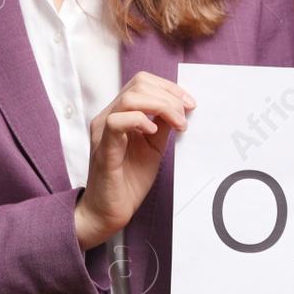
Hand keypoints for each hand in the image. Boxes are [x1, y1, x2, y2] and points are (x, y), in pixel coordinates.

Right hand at [74, 72, 195, 248]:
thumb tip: (179, 108)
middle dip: (169, 95)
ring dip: (161, 106)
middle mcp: (108, 117)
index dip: (169, 88)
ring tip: (176, 124)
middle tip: (185, 115)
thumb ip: (162, 126)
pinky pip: (116, 122)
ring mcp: (103, 131)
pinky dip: (139, 121)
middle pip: (138, 84)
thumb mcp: (154, 147)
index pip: (142, 82)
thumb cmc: (127, 181)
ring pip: (129, 98)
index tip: (189, 103)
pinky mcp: (103, 148)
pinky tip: (152, 132)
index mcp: (119, 114)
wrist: (110, 211)